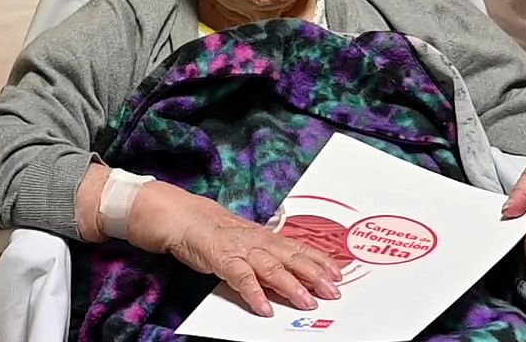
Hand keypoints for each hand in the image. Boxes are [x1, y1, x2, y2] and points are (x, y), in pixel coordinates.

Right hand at [150, 191, 342, 317]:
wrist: (185, 217)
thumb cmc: (218, 232)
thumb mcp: (248, 240)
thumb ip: (268, 255)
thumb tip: (292, 272)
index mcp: (267, 237)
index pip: (300, 248)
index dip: (321, 261)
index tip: (340, 273)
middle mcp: (259, 242)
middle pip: (292, 259)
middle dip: (315, 275)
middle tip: (334, 292)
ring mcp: (241, 249)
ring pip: (272, 268)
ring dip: (291, 286)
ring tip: (307, 302)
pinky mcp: (222, 258)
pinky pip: (241, 278)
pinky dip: (254, 293)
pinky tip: (265, 308)